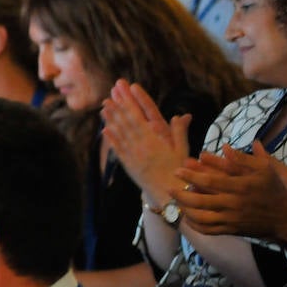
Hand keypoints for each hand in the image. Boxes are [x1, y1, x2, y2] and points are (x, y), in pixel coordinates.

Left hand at [101, 80, 190, 205]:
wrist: (168, 194)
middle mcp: (140, 146)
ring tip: (103, 107)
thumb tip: (183, 115)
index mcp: (154, 141)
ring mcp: (132, 156)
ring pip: (119, 134)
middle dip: (118, 107)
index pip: (139, 117)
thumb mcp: (182, 150)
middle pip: (126, 123)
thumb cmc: (179, 171)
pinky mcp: (128, 165)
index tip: (124, 92)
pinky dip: (111, 138)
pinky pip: (117, 149)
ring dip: (111, 119)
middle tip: (109, 94)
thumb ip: (180, 132)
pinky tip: (105, 129)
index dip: (130, 104)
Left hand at [174, 142, 286, 239]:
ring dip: (185, 209)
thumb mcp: (264, 169)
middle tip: (169, 186)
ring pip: (201, 217)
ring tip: (176, 200)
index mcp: (241, 186)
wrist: (285, 218)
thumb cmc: (273, 189)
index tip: (178, 169)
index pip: (211, 181)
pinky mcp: (231, 230)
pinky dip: (194, 225)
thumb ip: (243, 159)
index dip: (192, 175)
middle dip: (182, 194)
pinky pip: (208, 230)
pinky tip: (187, 216)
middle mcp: (235, 204)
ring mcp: (232, 219)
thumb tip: (225, 147)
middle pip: (201, 201)